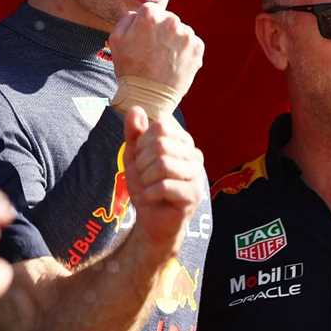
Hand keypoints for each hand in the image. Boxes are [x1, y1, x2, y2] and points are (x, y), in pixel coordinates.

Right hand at [108, 3, 203, 97]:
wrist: (148, 97)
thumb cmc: (129, 68)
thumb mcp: (116, 39)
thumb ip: (127, 18)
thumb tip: (138, 13)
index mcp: (150, 15)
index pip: (150, 10)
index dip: (146, 25)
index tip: (144, 39)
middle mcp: (171, 21)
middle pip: (167, 19)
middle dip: (162, 31)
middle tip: (154, 51)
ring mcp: (186, 34)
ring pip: (181, 31)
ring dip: (174, 40)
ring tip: (164, 58)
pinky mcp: (198, 48)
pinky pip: (192, 43)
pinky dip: (186, 51)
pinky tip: (175, 62)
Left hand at [122, 108, 203, 256]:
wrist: (153, 221)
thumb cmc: (147, 186)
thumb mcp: (134, 157)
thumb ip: (134, 133)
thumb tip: (135, 109)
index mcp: (183, 141)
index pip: (160, 126)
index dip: (143, 142)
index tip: (142, 159)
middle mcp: (194, 155)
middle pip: (160, 144)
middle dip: (142, 162)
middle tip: (143, 177)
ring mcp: (197, 175)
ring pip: (163, 164)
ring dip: (146, 178)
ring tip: (148, 187)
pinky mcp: (193, 195)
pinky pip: (164, 186)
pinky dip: (149, 193)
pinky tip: (150, 198)